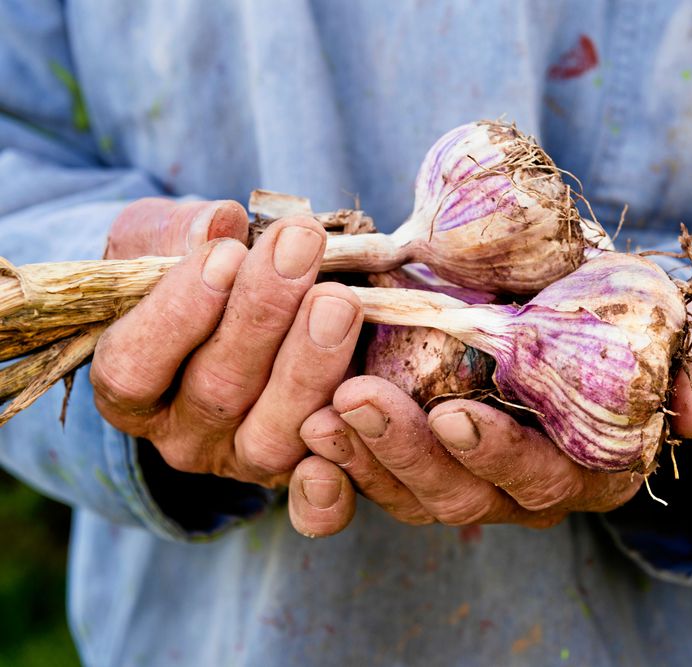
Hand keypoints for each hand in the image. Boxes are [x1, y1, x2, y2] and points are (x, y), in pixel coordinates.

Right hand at [91, 198, 359, 532]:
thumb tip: (217, 225)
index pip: (134, 367)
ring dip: (311, 364)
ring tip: (339, 300)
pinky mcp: (303, 473)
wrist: (246, 307)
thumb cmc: (196, 270)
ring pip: (273, 436)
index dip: (179, 314)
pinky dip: (340, 463)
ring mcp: (245, 460)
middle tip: (301, 248)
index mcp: (130, 389)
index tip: (226, 255)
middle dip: (263, 315)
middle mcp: (183, 437)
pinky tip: (363, 406)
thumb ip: (179, 233)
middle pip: (216, 392)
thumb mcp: (166, 240)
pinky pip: (320, 494)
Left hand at [289, 298, 691, 536]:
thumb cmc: (653, 332)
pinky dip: (339, 458)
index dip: (500, 456)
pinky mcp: (429, 454)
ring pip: (411, 492)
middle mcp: (530, 487)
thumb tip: (689, 412)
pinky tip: (305, 420)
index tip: (455, 415)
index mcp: (594, 467)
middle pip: (462, 495)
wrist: (611, 321)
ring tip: (315, 408)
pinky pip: (377, 476)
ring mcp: (475, 476)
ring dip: (360, 457)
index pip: (545, 478)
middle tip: (357, 399)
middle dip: (407, 454)